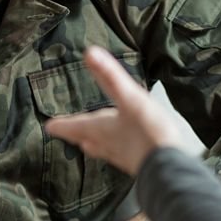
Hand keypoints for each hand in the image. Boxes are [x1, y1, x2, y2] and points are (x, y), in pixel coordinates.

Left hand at [44, 46, 180, 174]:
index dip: (63, 124)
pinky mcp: (140, 163)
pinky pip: (122, 156)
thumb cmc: (148, 133)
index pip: (76, 125)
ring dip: (95, 144)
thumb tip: (90, 53)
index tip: (50, 126)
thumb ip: (110, 76)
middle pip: (87, 139)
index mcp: (102, 129)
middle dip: (77, 135)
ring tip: (90, 143)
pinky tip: (126, 150)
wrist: (170, 167)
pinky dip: (117, 150)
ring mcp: (124, 156)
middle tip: (67, 133)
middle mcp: (109, 145)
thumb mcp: (130, 98)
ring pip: (103, 149)